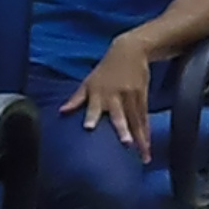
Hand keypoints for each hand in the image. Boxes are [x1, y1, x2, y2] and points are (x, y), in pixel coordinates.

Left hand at [62, 36, 151, 160]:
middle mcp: (116, 96)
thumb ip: (76, 98)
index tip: (89, 128)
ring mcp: (132, 97)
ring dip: (141, 139)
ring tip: (143, 156)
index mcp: (99, 92)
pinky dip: (147, 133)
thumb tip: (61, 111)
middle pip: (121, 114)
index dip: (92, 116)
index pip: (94, 106)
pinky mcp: (143, 98)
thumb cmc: (105, 70)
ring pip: (137, 120)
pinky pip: (145, 119)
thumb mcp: (89, 81)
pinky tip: (148, 147)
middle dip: (124, 129)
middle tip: (127, 143)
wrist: (130, 51)